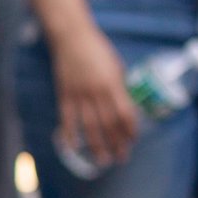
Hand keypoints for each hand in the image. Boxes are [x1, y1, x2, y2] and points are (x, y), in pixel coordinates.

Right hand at [50, 24, 140, 169]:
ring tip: (103, 160)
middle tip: (122, 158)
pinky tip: (74, 147)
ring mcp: (78, 94)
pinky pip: (67, 118)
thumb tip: (125, 108)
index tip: (133, 141)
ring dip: (97, 145)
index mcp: (112, 85)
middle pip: (108, 125)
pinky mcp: (64, 94)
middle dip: (117, 143)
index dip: (130, 130)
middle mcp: (96, 93)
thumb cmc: (98, 50)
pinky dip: (70, 134)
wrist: (71, 37)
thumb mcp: (116, 67)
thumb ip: (119, 88)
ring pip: (89, 126)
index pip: (125, 114)